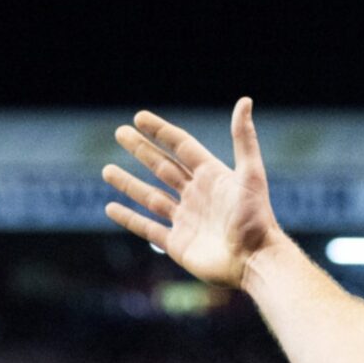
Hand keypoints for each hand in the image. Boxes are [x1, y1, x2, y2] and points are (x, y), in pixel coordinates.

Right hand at [104, 98, 286, 290]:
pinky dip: (129, 218)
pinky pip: (148, 228)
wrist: (255, 261)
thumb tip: (245, 100)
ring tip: (107, 170)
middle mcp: (196, 195)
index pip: (181, 146)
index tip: (139, 117)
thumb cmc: (256, 219)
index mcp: (212, 176)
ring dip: (129, 183)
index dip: (161, 131)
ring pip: (150, 197)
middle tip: (120, 133)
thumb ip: (243, 139)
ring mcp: (185, 220)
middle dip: (141, 150)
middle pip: (162, 167)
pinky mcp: (178, 244)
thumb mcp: (251, 175)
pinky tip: (111, 208)